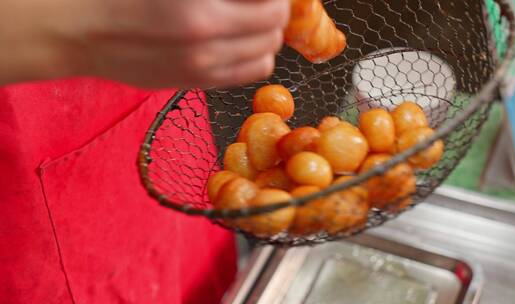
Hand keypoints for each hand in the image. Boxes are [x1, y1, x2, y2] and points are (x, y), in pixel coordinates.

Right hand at [0, 0, 289, 87]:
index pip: (270, 1)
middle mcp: (205, 34)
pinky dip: (255, 55)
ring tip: (249, 19)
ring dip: (267, 33)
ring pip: (268, 52)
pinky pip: (250, 72)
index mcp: (198, 3)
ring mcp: (202, 65)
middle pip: (275, 23)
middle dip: (274, 7)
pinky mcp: (195, 82)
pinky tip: (238, 41)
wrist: (80, 28)